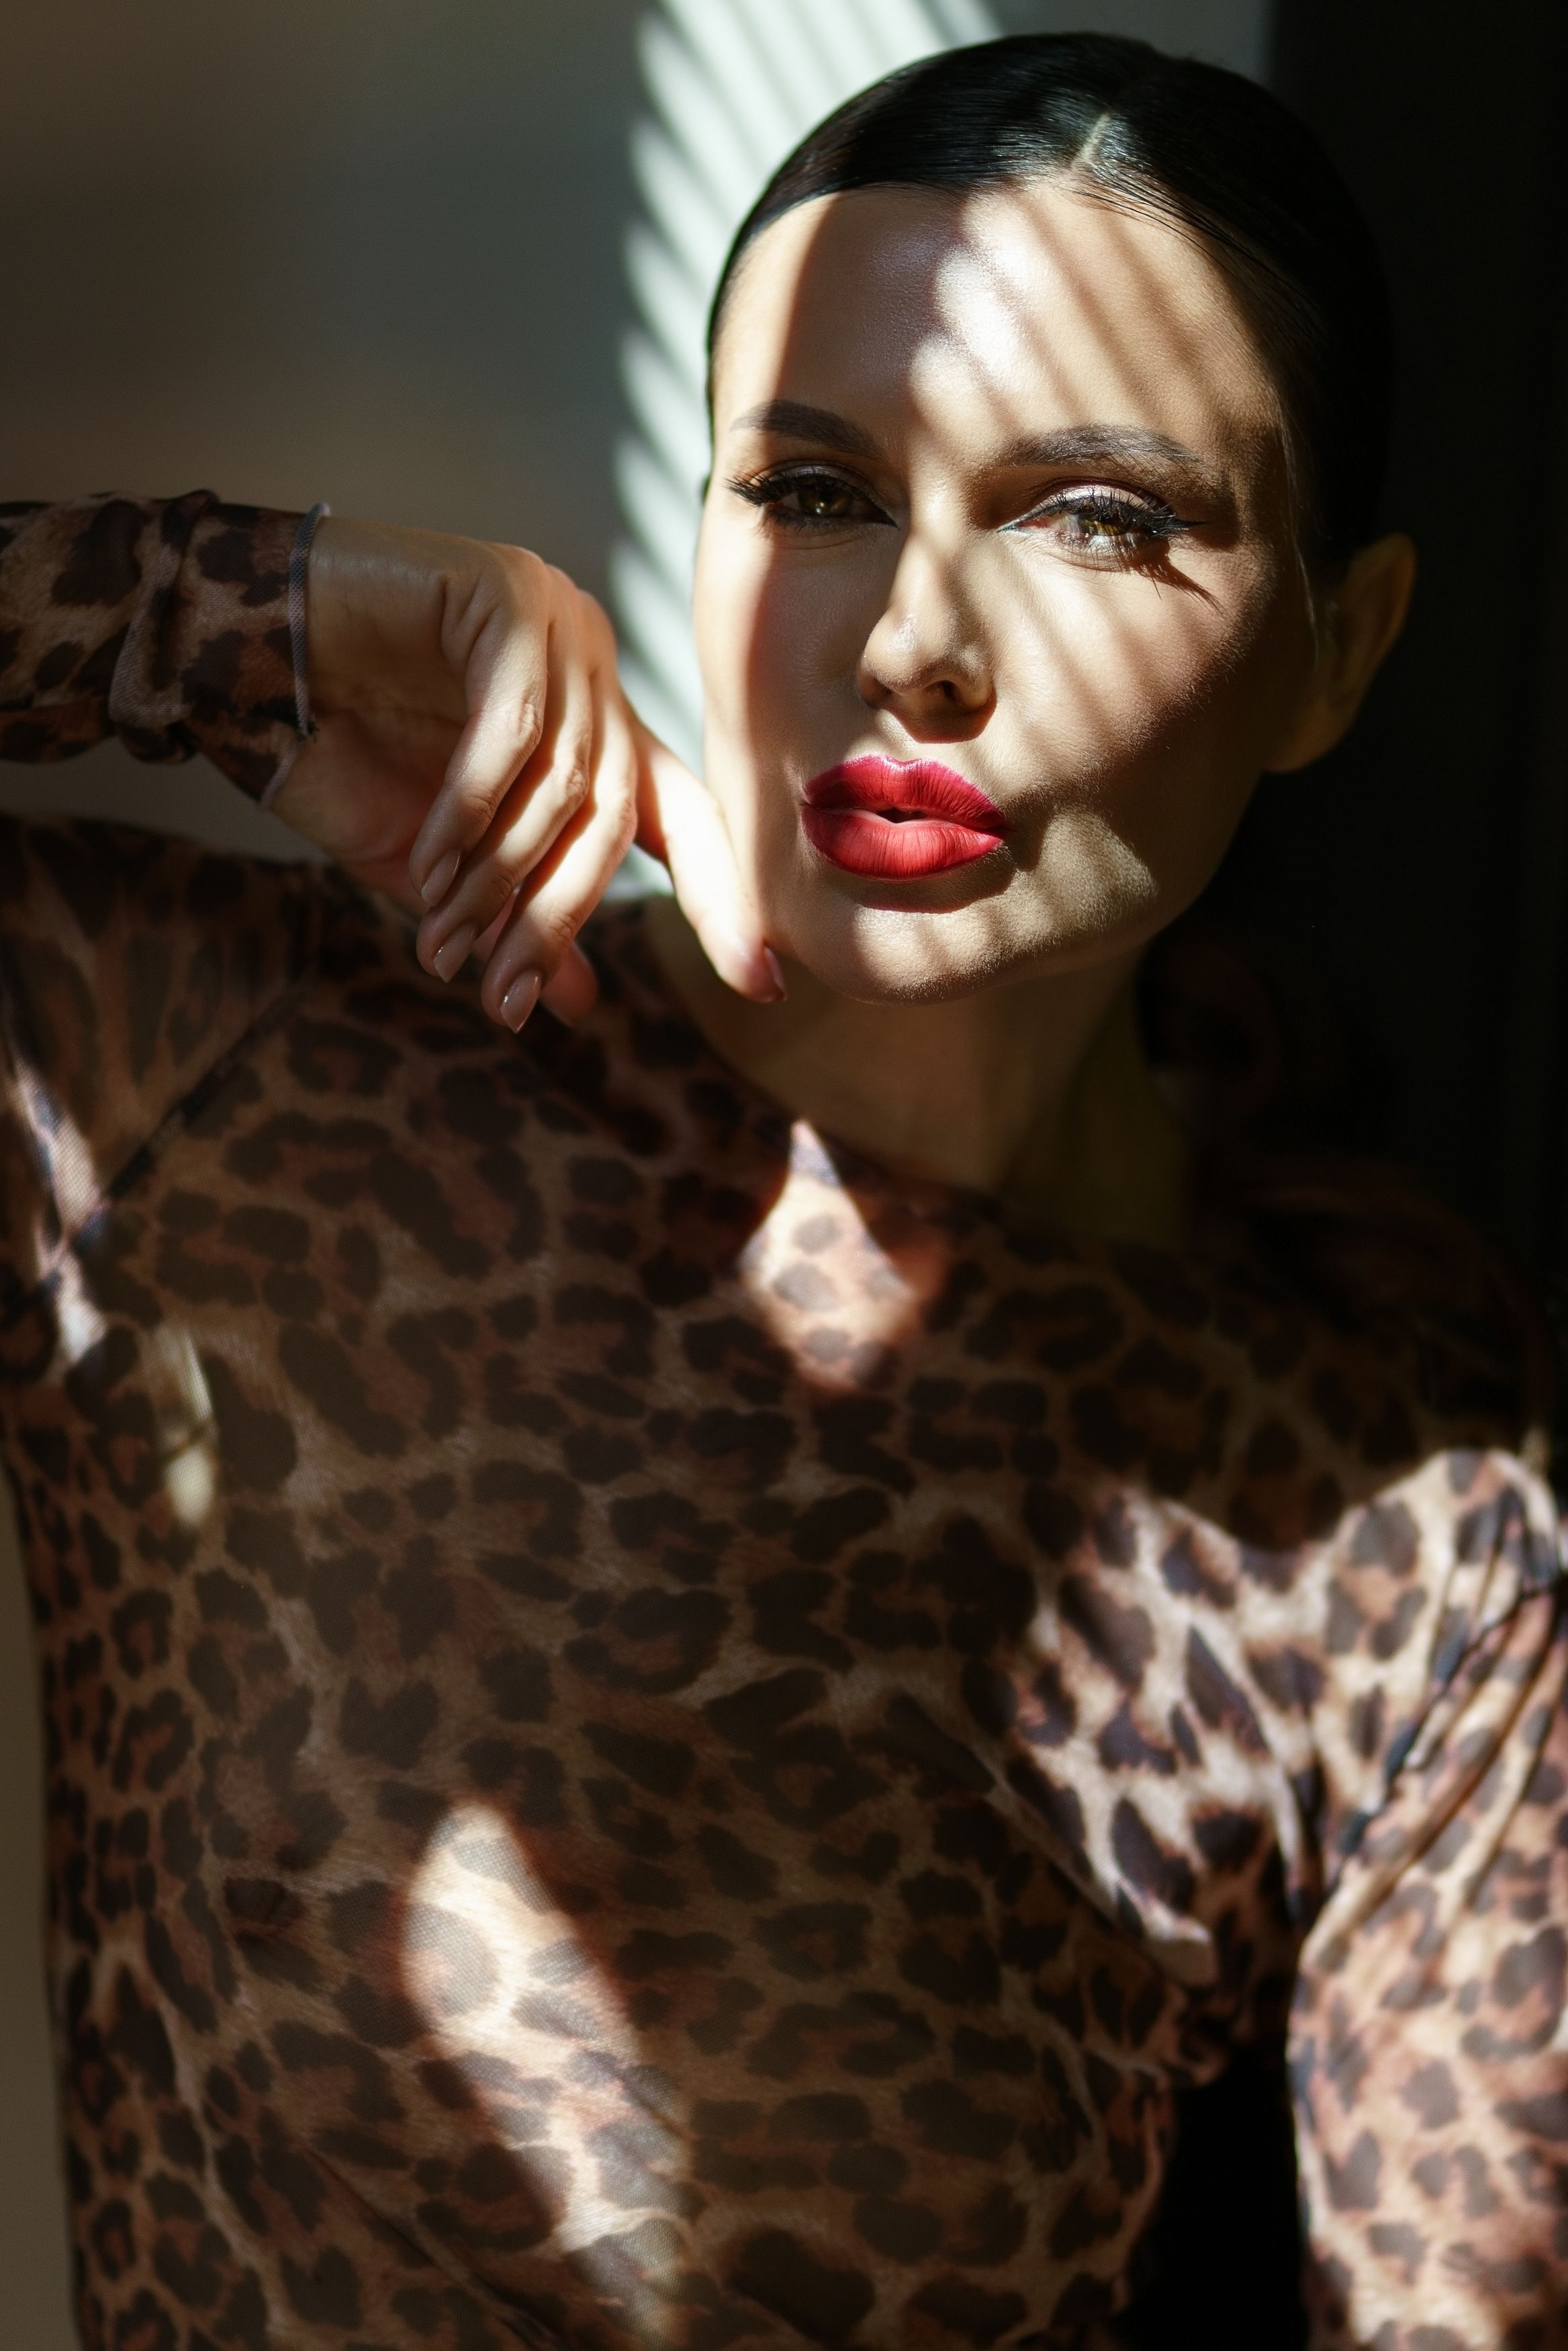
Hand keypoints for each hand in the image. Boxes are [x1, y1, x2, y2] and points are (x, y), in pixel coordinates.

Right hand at [269, 516, 780, 1026]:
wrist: (233, 662)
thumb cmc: (334, 751)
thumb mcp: (438, 870)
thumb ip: (510, 921)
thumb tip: (579, 1008)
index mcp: (593, 726)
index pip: (684, 819)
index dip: (724, 901)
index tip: (765, 985)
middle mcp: (591, 667)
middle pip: (616, 816)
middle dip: (558, 921)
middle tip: (503, 997)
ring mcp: (556, 620)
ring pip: (566, 780)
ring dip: (500, 877)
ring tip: (443, 938)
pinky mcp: (504, 589)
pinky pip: (513, 723)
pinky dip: (474, 804)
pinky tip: (432, 859)